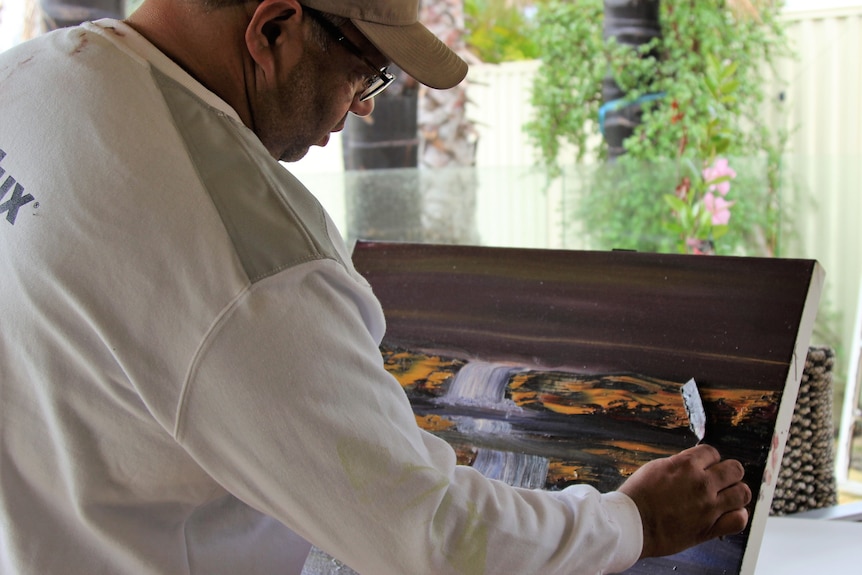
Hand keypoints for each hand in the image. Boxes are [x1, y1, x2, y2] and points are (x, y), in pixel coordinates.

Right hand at [618, 444, 750, 557]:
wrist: (632, 524)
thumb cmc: (638, 497)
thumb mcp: (655, 468)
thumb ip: (679, 464)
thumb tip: (692, 464)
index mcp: (686, 465)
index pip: (713, 452)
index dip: (709, 459)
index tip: (706, 465)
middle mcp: (702, 484)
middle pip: (735, 469)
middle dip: (728, 472)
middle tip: (721, 479)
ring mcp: (708, 507)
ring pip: (742, 493)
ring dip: (736, 492)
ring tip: (727, 496)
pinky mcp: (709, 528)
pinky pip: (739, 520)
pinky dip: (737, 515)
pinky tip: (728, 513)